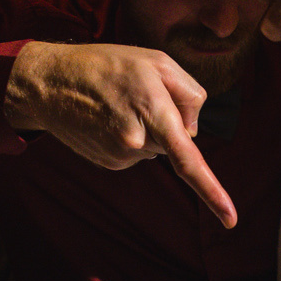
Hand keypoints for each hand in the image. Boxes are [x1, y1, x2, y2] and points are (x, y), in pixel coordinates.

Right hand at [5, 41, 236, 227]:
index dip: (212, 192)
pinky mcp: (111, 163)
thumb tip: (192, 133)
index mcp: (153, 112)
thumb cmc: (107, 64)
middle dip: (167, 120)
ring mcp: (122, 156)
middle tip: (135, 94)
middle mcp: (137, 142)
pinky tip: (109, 118)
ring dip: (146, 126)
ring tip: (117, 104)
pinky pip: (139, 152)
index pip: (189, 161)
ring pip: (156, 147)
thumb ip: (190, 93)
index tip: (231, 220)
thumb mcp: (157, 61)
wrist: (49, 82)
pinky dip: (131, 135)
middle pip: (176, 141)